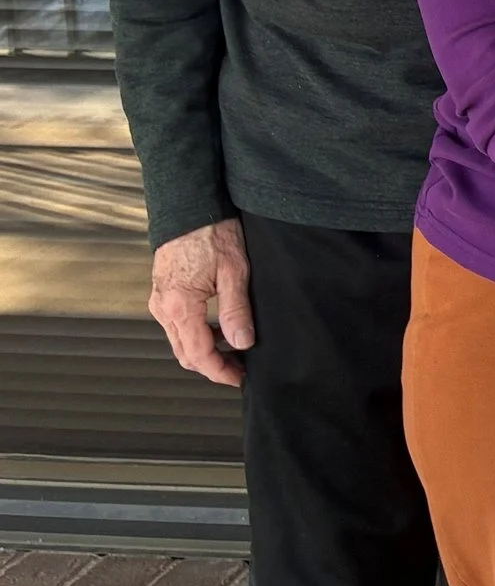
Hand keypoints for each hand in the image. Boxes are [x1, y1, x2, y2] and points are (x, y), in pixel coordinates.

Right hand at [149, 218, 252, 386]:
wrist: (189, 206)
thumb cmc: (212, 233)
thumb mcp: (234, 271)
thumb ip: (236, 310)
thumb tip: (242, 343)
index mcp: (179, 306)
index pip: (198, 355)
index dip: (220, 371)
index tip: (240, 378)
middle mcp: (163, 308)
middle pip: (185, 353)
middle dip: (212, 365)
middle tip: (241, 367)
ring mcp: (160, 301)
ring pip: (180, 340)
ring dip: (205, 350)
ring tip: (236, 347)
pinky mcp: (163, 293)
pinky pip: (177, 324)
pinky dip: (197, 333)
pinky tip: (219, 327)